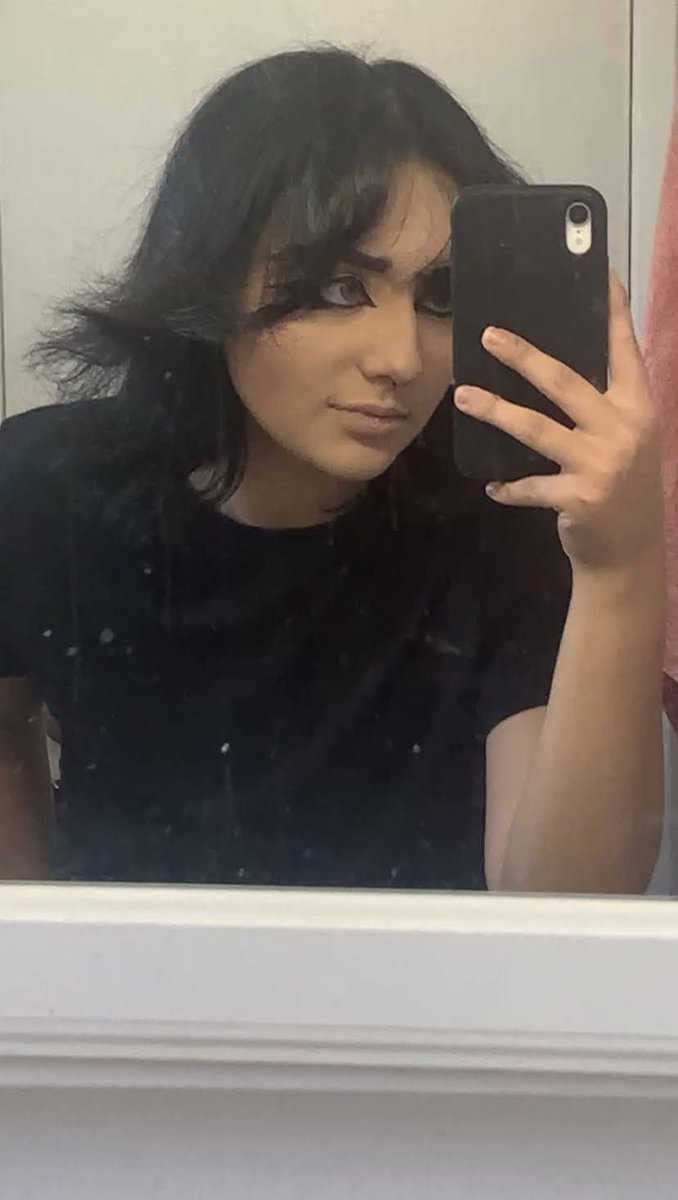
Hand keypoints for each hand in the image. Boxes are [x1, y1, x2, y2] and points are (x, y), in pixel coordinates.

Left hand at [453, 270, 663, 574]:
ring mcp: (601, 463)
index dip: (611, 310)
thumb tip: (547, 367)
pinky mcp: (579, 497)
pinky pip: (530, 485)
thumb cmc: (619, 485)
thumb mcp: (623, 438)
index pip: (623, 348)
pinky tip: (491, 486)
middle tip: (488, 335)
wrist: (629, 551)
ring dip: (495, 410)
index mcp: (637, 405)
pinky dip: (508, 486)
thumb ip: (599, 404)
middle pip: (565, 382)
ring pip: (536, 428)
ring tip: (463, 395)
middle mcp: (624, 428)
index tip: (598, 271)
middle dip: (524, 356)